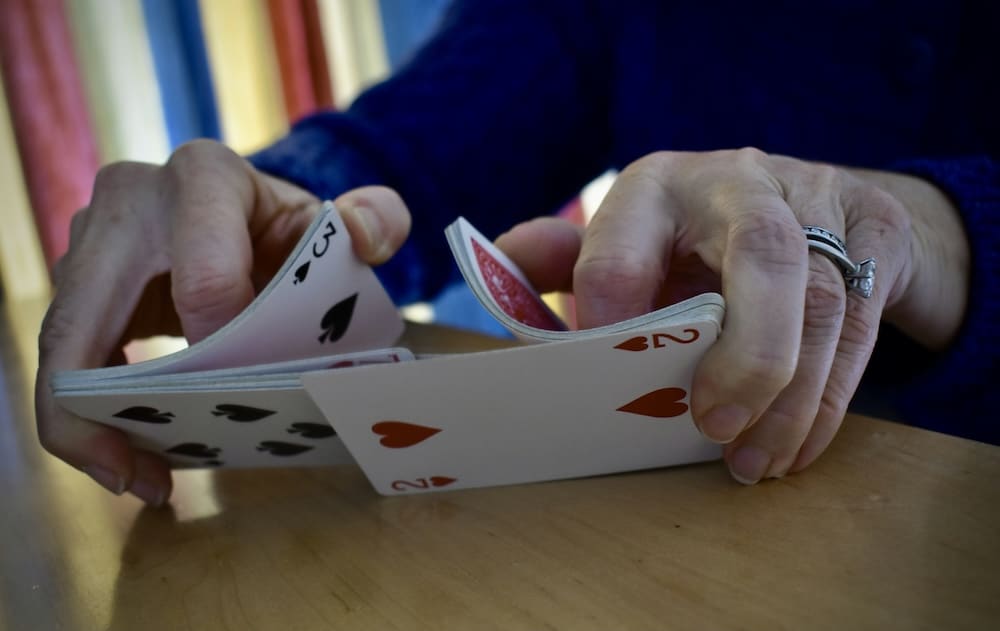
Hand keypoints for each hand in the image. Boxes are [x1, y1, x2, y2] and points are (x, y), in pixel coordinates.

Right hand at [36, 139, 410, 504]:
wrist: (246, 219)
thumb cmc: (289, 229)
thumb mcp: (337, 220)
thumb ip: (376, 219)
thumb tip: (366, 239)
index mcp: (204, 177)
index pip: (204, 279)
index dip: (220, 347)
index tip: (244, 389)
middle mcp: (129, 199)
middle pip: (88, 314)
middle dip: (105, 404)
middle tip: (145, 479)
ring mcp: (89, 241)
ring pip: (63, 345)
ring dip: (88, 425)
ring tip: (139, 481)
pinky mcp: (76, 284)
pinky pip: (64, 358)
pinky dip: (83, 415)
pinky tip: (126, 460)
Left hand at [496, 148, 968, 482]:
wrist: (809, 199)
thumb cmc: (692, 236)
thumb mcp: (626, 239)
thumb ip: (562, 259)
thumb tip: (501, 264)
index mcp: (657, 185)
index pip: (622, 241)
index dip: (609, 304)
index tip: (602, 368)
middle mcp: (741, 180)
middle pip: (764, 254)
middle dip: (747, 353)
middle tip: (715, 426)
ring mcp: (818, 201)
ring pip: (824, 301)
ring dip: (792, 398)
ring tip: (754, 462)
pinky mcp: (874, 235)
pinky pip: (864, 323)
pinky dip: (830, 398)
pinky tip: (796, 445)